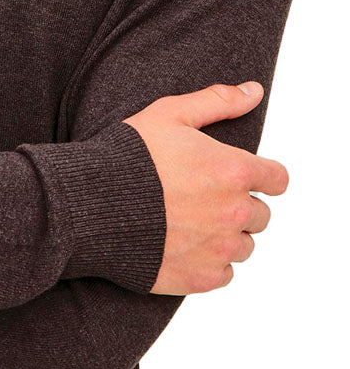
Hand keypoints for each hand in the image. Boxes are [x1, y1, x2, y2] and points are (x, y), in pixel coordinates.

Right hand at [123, 82, 288, 294]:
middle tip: (200, 196)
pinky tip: (181, 244)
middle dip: (237, 205)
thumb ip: (218, 101)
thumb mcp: (170, 114)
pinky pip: (223, 274)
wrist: (90, 205)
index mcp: (234, 171)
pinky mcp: (201, 278)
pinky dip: (208, 262)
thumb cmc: (128, 156)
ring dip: (225, 235)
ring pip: (243, 246)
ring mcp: (219, 249)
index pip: (278, 179)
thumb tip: (254, 90)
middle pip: (260, 216)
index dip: (262, 176)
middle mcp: (235, 213)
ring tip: (188, 222)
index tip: (239, 176)